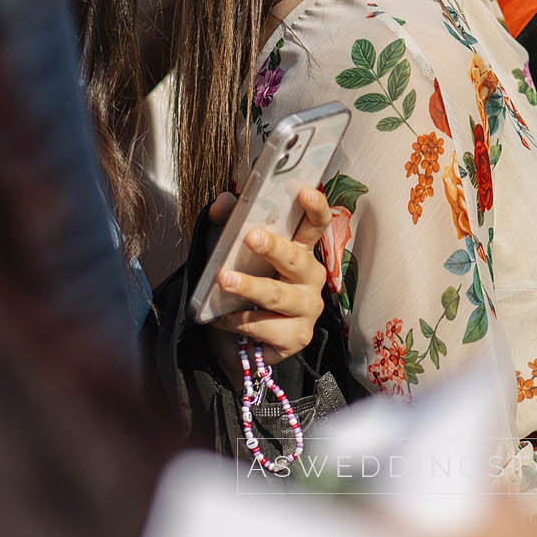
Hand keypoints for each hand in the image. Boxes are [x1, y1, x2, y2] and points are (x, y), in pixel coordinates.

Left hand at [201, 187, 330, 364]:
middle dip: (275, 248)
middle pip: (297, 258)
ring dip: (251, 286)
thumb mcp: (228, 253)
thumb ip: (226, 225)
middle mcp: (309, 277)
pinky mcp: (297, 336)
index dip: (315, 208)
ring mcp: (307, 308)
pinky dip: (240, 321)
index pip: (315, 225)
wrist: (238, 343)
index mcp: (299, 251)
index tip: (304, 193)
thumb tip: (223, 202)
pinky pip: (267, 326)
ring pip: (279, 295)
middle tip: (252, 238)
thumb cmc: (241, 292)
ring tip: (225, 279)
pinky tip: (221, 319)